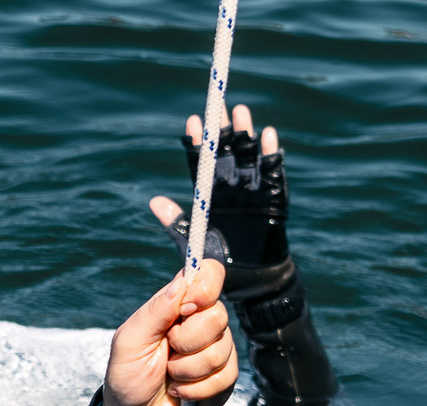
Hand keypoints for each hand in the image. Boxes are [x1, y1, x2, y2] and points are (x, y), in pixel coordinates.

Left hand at [101, 260, 235, 405]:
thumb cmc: (127, 377)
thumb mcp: (129, 341)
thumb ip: (155, 311)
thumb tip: (182, 282)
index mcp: (178, 305)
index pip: (208, 274)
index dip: (205, 286)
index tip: (186, 308)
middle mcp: (202, 322)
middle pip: (218, 314)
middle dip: (187, 340)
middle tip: (166, 352)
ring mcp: (217, 348)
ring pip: (221, 348)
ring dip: (187, 369)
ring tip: (170, 375)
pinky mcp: (225, 376)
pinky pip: (224, 375)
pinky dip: (195, 388)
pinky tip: (181, 391)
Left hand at [147, 103, 291, 271]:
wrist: (250, 281)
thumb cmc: (221, 261)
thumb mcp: (193, 240)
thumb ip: (175, 221)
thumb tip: (153, 201)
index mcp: (212, 194)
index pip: (202, 162)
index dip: (198, 142)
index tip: (192, 121)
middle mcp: (232, 187)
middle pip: (226, 151)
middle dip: (222, 128)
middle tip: (217, 103)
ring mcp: (253, 190)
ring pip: (248, 155)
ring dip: (245, 134)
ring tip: (240, 112)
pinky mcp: (273, 198)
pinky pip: (273, 173)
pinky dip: (271, 155)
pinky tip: (267, 136)